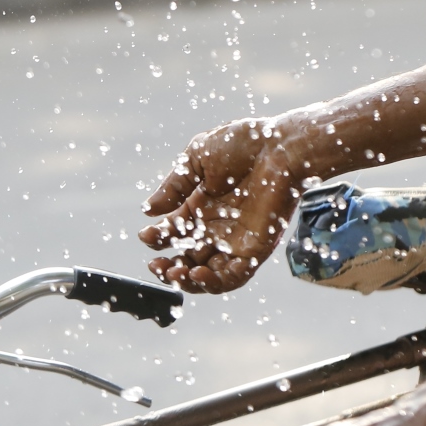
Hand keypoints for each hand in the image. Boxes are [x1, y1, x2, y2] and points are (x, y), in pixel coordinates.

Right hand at [140, 116, 302, 292]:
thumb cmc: (242, 143)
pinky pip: (234, 276)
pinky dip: (214, 282)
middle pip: (188, 259)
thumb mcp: (197, 159)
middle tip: (156, 266)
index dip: (158, 239)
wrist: (279, 145)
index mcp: (201, 206)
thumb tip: (148, 210)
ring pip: (208, 274)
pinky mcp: (256, 249)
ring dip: (188, 281)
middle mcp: (217, 227)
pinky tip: (197, 274)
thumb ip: (174, 186)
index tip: (146, 236)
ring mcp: (236, 240)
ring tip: (174, 274)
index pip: (174, 232)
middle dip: (169, 268)